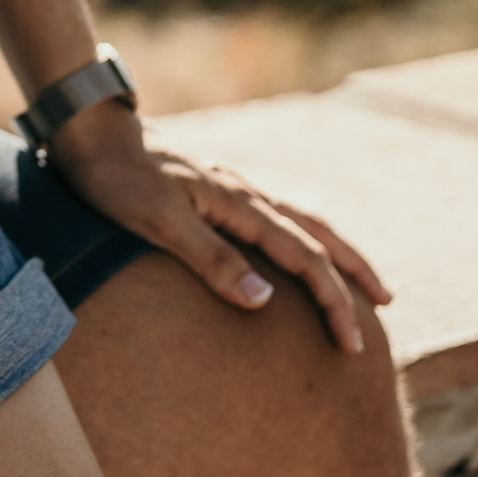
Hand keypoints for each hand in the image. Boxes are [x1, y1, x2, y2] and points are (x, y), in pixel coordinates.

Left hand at [46, 101, 393, 353]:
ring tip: (361, 278)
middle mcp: (245, 194)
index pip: (303, 258)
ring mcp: (232, 190)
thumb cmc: (116, 180)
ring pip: (302, 221)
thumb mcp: (158, 223)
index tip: (350, 340)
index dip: (332, 299)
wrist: (91, 135)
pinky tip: (298, 248)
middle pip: (317, 234)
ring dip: (336, 251)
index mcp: (238, 204)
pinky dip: (302, 236)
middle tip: (386, 305)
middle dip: (353, 273)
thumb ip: (210, 259)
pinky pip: (276, 217)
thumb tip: (265, 300)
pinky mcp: (215, 192)